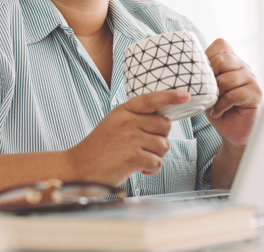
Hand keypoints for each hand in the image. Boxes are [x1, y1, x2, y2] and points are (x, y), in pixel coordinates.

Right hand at [65, 90, 189, 185]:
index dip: (170, 96)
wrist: (78, 168)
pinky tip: (138, 169)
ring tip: (139, 159)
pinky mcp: (132, 157)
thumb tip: (164, 121)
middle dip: (161, 138)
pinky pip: (157, 162)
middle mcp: (128, 121)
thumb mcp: (114, 123)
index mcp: (123, 110)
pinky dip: (151, 169)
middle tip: (146, 147)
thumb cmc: (99, 148)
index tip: (186, 95)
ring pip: (164, 145)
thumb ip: (135, 118)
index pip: (152, 99)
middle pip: (165, 125)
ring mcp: (130, 138)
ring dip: (156, 155)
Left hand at [205, 39, 261, 145]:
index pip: (221, 44)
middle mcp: (243, 66)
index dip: (208, 55)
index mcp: (232, 61)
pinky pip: (234, 95)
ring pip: (227, 79)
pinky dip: (221, 105)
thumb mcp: (205, 88)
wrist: (232, 131)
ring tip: (212, 104)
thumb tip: (184, 66)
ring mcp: (251, 79)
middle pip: (222, 59)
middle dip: (210, 76)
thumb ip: (202, 74)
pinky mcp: (255, 94)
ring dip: (215, 94)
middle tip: (206, 91)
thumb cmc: (217, 107)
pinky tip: (218, 111)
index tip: (201, 73)